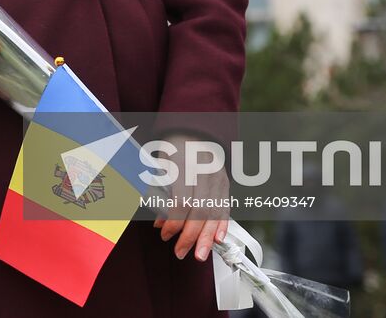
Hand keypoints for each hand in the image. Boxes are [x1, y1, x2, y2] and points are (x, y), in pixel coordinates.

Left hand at [152, 139, 229, 261]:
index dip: (174, 222)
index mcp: (184, 164)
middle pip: (200, 211)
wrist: (195, 132)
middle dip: (190, 236)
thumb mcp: (160, 166)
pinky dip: (222, 225)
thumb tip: (160, 222)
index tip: (165, 234)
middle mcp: (204, 172)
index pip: (182, 202)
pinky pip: (225, 207)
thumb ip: (160, 193)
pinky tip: (218, 239)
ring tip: (200, 255)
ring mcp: (218, 177)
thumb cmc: (173, 149)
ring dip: (207, 238)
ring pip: (215, 212)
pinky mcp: (225, 183)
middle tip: (180, 252)